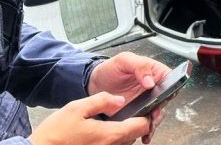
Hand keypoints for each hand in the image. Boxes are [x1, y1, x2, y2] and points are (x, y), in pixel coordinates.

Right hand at [29, 92, 150, 144]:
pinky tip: (103, 131)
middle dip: (136, 122)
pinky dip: (114, 139)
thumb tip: (120, 99)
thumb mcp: (77, 108)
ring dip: (125, 132)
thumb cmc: (54, 134)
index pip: (143, 126)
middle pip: (136, 135)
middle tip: (131, 110)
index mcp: (110, 135)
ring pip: (125, 142)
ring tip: (116, 120)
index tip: (145, 106)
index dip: (147, 114)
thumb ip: (102, 100)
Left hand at [88, 52, 170, 142]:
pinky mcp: (136, 113)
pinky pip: (144, 122)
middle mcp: (152, 88)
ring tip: (148, 127)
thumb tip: (151, 81)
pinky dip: (145, 130)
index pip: (170, 78)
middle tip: (154, 114)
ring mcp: (145, 102)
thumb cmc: (110, 69)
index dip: (172, 87)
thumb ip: (140, 66)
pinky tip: (142, 134)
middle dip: (161, 108)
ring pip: (156, 113)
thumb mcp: (124, 60)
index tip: (166, 95)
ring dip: (154, 121)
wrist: (94, 84)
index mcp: (154, 72)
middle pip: (165, 99)